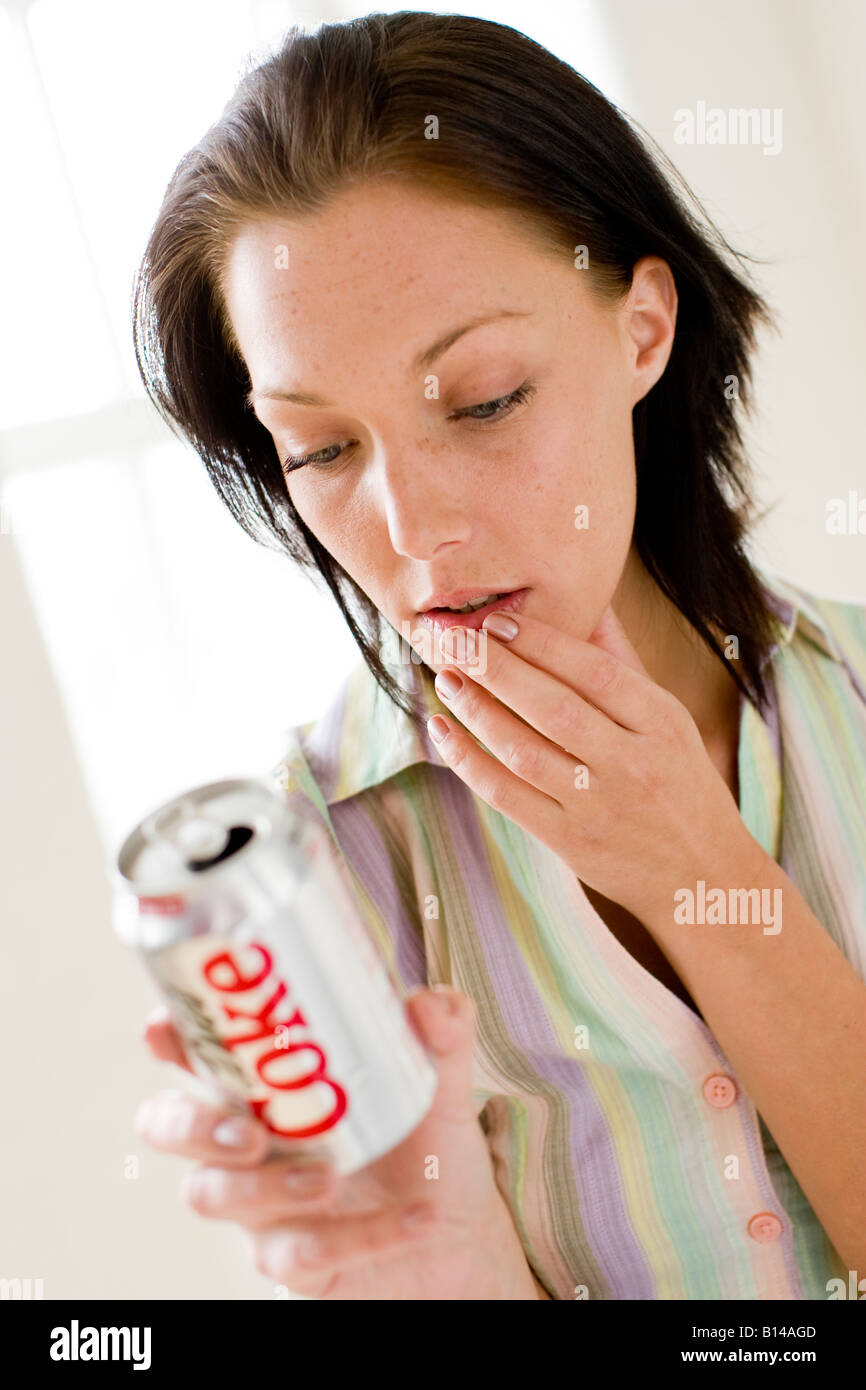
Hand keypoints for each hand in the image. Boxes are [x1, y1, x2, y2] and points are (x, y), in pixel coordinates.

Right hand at [136, 992, 545, 1299]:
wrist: (462, 1236)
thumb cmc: (425, 1146)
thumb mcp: (440, 1084)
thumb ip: (442, 1033)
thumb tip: (430, 1003)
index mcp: (268, 1084)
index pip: (195, 1051)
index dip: (168, 1038)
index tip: (164, 1029)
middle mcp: (249, 1141)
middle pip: (170, 1126)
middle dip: (191, 1124)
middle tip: (249, 1132)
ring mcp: (262, 1205)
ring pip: (213, 1196)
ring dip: (265, 1186)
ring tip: (329, 1178)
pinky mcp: (296, 1261)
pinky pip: (298, 1255)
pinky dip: (360, 1235)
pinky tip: (413, 1218)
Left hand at [428, 605, 758, 924]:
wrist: (703, 879)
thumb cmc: (682, 786)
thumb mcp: (670, 720)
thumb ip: (624, 664)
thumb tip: (590, 601)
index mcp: (661, 723)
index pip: (594, 672)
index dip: (541, 642)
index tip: (496, 620)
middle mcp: (632, 763)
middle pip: (552, 707)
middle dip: (495, 668)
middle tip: (452, 640)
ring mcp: (598, 806)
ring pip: (524, 750)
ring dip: (477, 710)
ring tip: (446, 678)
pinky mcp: (570, 842)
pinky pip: (507, 796)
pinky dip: (469, 762)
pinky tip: (442, 732)